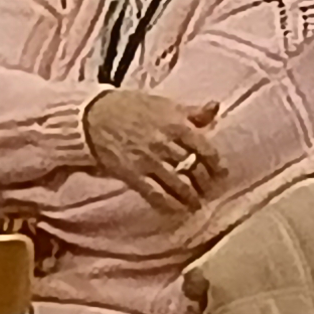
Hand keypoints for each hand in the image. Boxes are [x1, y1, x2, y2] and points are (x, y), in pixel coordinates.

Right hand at [83, 87, 224, 213]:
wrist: (93, 116)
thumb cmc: (130, 106)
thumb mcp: (164, 103)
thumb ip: (191, 111)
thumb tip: (215, 108)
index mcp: (176, 124)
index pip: (205, 148)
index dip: (216, 164)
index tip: (221, 172)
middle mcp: (165, 144)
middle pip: (193, 169)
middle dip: (204, 183)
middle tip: (209, 191)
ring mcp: (148, 161)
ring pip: (177, 185)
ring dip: (190, 198)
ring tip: (195, 204)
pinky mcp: (133, 174)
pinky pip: (154, 194)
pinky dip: (167, 205)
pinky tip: (175, 210)